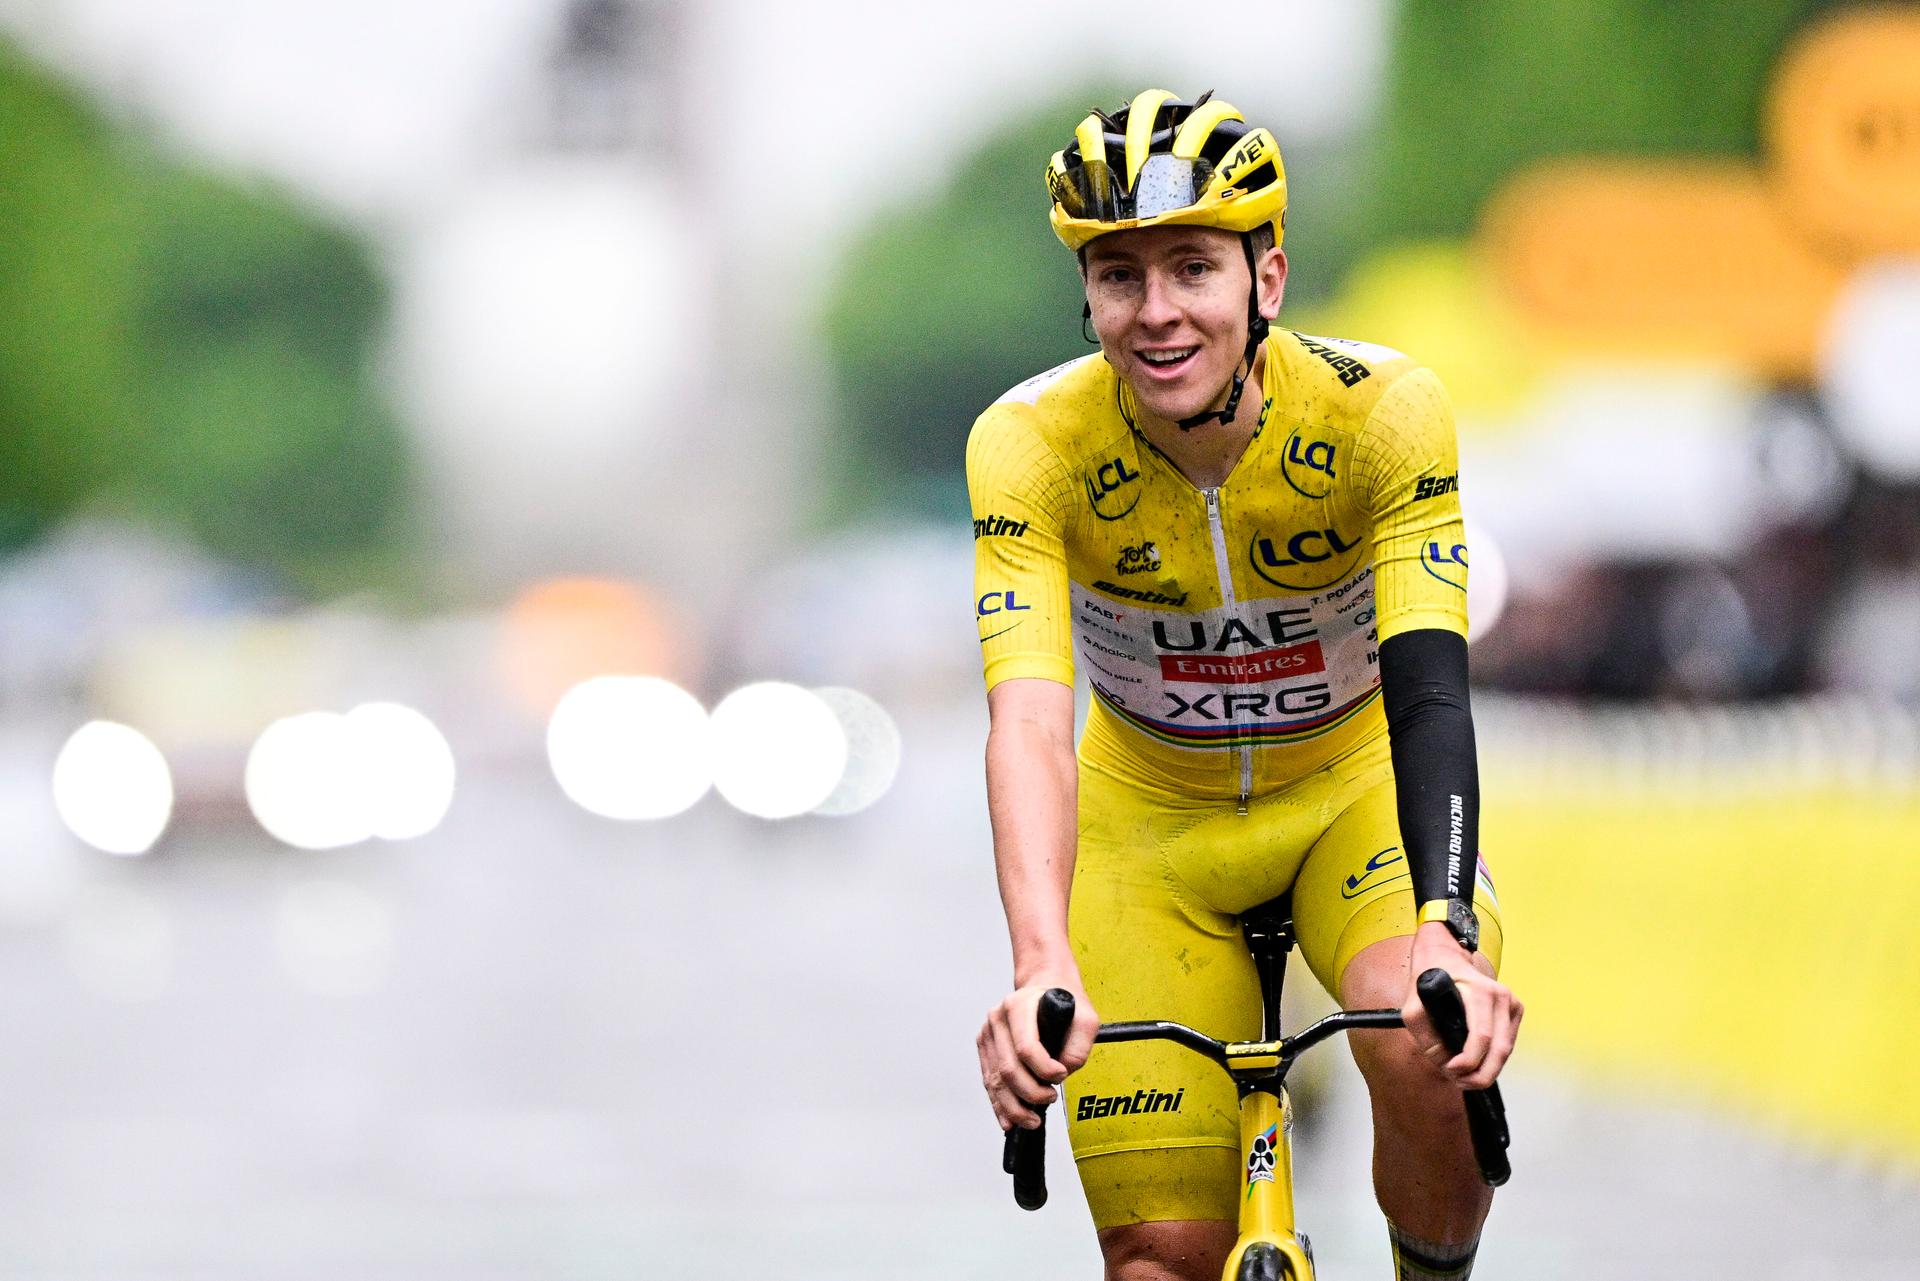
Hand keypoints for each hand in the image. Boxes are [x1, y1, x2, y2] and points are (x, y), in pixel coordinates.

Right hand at [976, 967, 1098, 1131]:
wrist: (1045, 988)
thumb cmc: (1064, 1003)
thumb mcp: (1085, 1019)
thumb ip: (1079, 1048)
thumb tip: (1062, 1074)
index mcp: (1019, 1005)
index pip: (1026, 1047)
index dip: (1044, 1070)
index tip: (1061, 1076)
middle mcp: (998, 1018)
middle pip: (1009, 1068)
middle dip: (1031, 1093)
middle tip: (1051, 1098)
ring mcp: (988, 1033)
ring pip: (996, 1080)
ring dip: (1015, 1106)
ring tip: (1033, 1120)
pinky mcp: (985, 1048)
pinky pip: (989, 1081)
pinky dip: (1000, 1104)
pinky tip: (1009, 1119)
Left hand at [1399, 922, 1522, 1089]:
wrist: (1445, 955)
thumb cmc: (1430, 978)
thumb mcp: (1413, 1007)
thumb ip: (1427, 1039)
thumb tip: (1447, 1066)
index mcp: (1478, 990)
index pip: (1481, 1036)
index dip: (1469, 1061)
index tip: (1452, 1071)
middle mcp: (1500, 996)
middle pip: (1499, 1049)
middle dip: (1481, 1074)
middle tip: (1461, 1083)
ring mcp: (1511, 1002)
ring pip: (1506, 1050)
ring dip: (1488, 1070)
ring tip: (1466, 1077)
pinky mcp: (1515, 1010)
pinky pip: (1508, 1043)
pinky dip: (1494, 1058)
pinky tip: (1477, 1062)